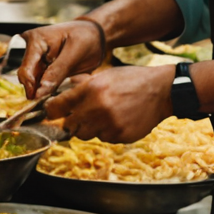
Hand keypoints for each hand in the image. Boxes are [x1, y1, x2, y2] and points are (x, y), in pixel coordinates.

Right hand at [16, 19, 108, 97]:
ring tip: (60, 90)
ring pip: (34, 82)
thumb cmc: (86, 37)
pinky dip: (49, 88)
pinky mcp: (44, 69)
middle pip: (27, 76)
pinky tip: (60, 87)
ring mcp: (37, 60)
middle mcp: (32, 49)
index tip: (38, 98)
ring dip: (43, 90)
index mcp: (36, 40)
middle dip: (37, 89)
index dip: (30, 85)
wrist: (94, 35)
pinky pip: (42, 83)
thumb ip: (57, 71)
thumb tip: (40, 91)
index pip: (26, 68)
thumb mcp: (75, 52)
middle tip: (50, 98)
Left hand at [45, 65, 172, 141]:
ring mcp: (109, 125)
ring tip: (103, 115)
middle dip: (71, 121)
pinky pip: (104, 138)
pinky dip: (106, 132)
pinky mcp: (119, 136)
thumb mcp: (105, 74)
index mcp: (90, 90)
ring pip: (86, 135)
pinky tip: (117, 120)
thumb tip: (63, 90)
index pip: (57, 107)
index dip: (52, 111)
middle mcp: (97, 109)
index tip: (52, 112)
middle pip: (69, 126)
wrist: (161, 91)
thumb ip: (82, 84)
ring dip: (89, 127)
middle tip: (80, 115)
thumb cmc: (132, 80)